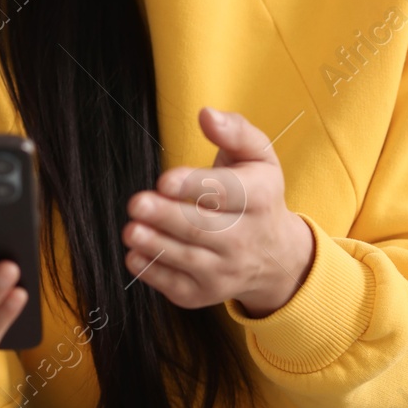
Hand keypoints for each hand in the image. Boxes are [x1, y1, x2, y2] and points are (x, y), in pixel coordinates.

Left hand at [123, 107, 315, 316]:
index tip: (165, 180)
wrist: (276, 256)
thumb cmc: (258, 194)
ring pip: (186, 259)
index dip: (194, 186)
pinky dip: (152, 271)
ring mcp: (226, 271)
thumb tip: (206, 114)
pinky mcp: (205, 293)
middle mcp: (246, 239)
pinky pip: (176, 285)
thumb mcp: (259, 156)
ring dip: (154, 245)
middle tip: (136, 204)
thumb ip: (234, 130)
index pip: (227, 193)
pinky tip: (135, 254)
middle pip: (202, 229)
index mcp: (259, 198)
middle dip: (166, 217)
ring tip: (131, 230)